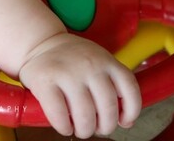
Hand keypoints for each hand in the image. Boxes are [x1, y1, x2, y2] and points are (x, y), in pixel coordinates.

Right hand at [18, 32, 140, 137]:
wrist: (41, 43)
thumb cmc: (73, 59)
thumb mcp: (99, 61)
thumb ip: (113, 85)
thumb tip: (126, 121)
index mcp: (106, 60)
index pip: (130, 88)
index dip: (131, 110)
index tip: (123, 120)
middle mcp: (90, 64)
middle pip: (108, 109)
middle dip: (104, 127)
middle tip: (96, 127)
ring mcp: (67, 72)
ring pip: (85, 116)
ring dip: (84, 130)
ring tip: (80, 127)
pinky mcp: (45, 81)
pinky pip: (60, 116)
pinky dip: (64, 127)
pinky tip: (65, 124)